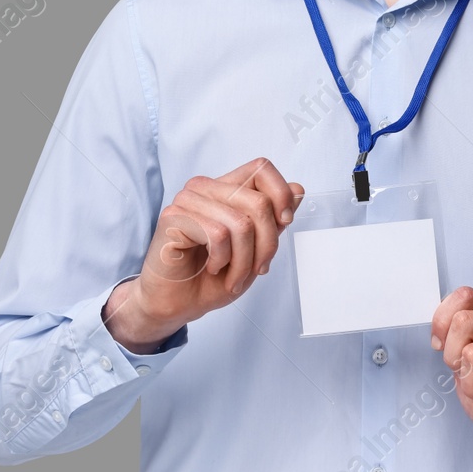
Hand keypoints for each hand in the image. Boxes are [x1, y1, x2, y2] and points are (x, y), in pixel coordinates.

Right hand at [130, 158, 303, 331]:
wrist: (177, 304)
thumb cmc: (210, 278)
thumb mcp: (255, 249)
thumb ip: (273, 218)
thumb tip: (297, 189)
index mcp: (225, 189)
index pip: (261, 168)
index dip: (280, 194)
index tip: (284, 222)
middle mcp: (206, 188)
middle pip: (259, 202)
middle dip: (267, 245)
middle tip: (257, 268)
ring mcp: (188, 199)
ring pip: (241, 223)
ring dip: (244, 261)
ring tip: (233, 275)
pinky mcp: (174, 216)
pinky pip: (218, 235)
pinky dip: (223, 260)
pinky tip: (213, 267)